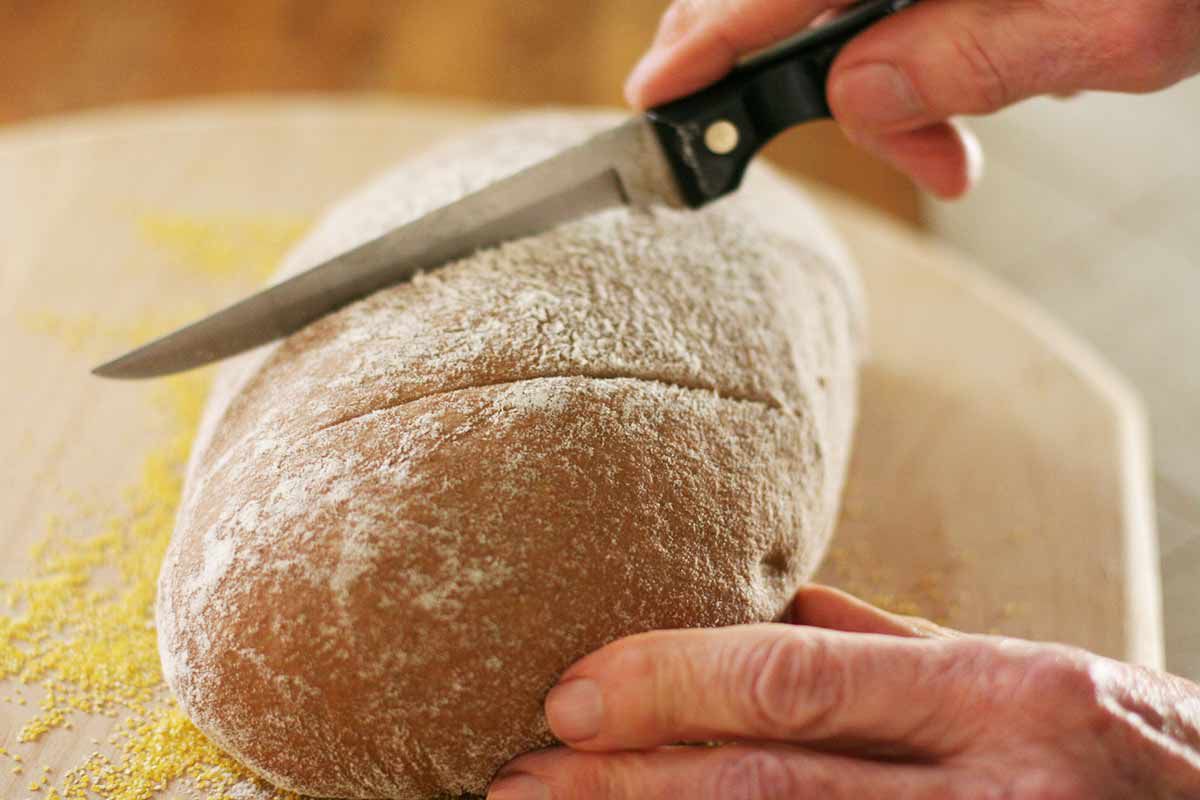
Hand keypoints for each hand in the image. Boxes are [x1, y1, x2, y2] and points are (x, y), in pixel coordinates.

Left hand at [488, 586, 1199, 798]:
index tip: (566, 695)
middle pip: (766, 787)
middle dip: (624, 788)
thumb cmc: (1128, 748)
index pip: (798, 678)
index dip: (669, 684)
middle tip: (514, 786)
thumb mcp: (1024, 675)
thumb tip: (764, 598)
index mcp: (1007, 694)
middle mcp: (997, 791)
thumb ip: (891, 647)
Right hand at [624, 0, 1199, 197]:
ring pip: (838, 8)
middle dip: (797, 79)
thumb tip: (853, 95)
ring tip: (942, 157)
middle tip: (828, 151)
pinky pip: (886, 4)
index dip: (709, 42)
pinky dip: (906, 57)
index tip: (657, 99)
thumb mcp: (1113, 27)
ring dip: (874, 86)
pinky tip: (953, 99)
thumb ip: (972, 59)